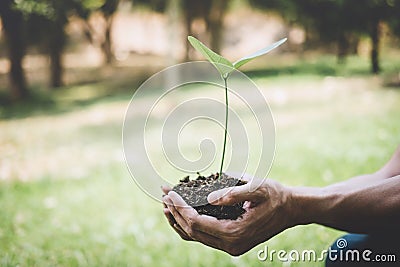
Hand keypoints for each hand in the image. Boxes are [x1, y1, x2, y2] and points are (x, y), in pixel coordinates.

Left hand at [162, 177, 296, 255]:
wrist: (290, 209)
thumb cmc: (274, 195)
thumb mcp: (257, 188)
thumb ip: (233, 192)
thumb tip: (209, 198)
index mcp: (234, 233)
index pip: (196, 222)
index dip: (180, 207)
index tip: (170, 192)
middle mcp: (230, 245)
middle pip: (192, 231)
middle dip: (175, 211)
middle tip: (164, 193)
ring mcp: (230, 246)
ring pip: (195, 237)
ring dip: (179, 220)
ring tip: (166, 204)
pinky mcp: (230, 243)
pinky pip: (203, 237)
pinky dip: (189, 226)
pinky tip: (181, 214)